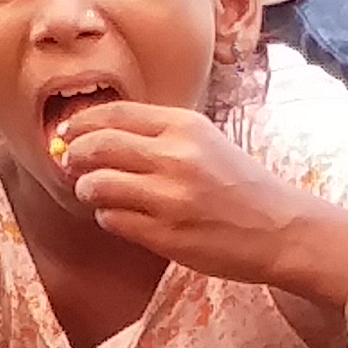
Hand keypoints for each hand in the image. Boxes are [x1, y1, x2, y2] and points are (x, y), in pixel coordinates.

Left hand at [55, 103, 320, 284]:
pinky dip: (107, 216)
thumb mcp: (204, 141)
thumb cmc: (239, 184)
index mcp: (185, 126)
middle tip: (71, 164)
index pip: (113, 114)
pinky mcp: (166, 234)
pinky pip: (112, 220)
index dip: (81, 123)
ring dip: (87, 189)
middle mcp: (176, 157)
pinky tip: (122, 215)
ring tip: (96, 193)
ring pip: (96, 185)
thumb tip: (94, 133)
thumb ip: (157, 134)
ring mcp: (170, 198)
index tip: (67, 133)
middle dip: (74, 156)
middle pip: (96, 146)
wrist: (279, 228)